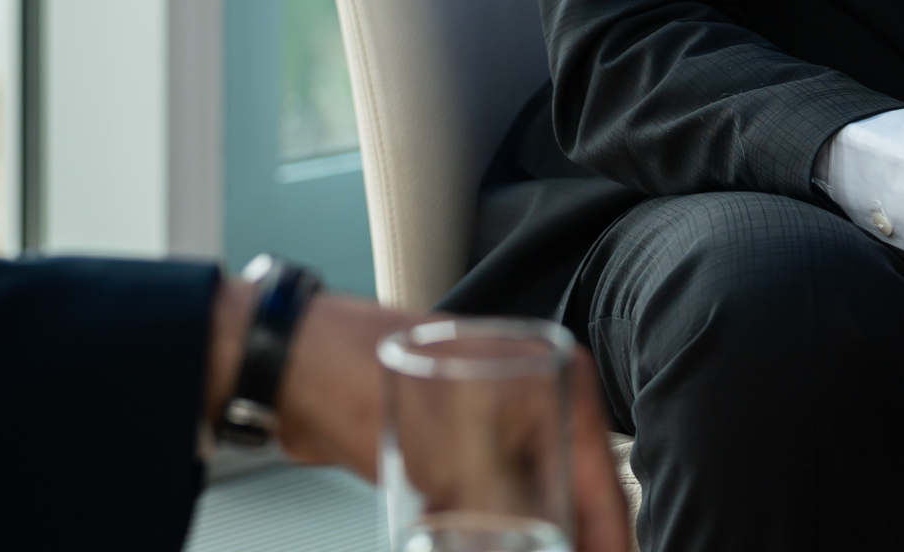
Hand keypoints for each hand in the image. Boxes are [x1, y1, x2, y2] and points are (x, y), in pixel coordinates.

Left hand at [207, 282, 636, 551]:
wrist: (291, 369)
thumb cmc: (365, 381)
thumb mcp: (451, 466)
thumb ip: (506, 520)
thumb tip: (530, 540)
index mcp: (555, 380)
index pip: (605, 485)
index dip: (612, 544)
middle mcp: (535, 396)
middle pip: (571, 499)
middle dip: (565, 541)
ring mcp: (495, 420)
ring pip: (528, 506)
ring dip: (526, 541)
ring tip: (500, 547)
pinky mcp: (457, 445)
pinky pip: (487, 504)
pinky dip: (486, 535)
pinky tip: (466, 544)